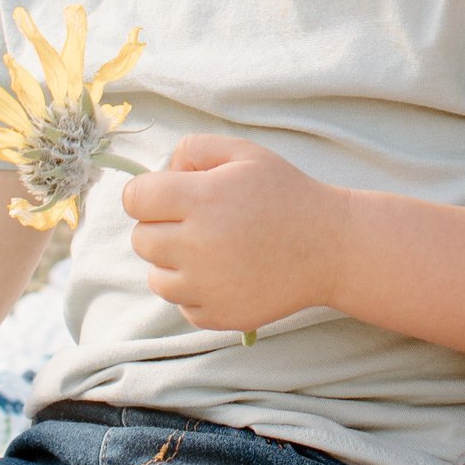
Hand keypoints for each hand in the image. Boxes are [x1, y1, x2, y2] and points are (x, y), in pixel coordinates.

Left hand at [120, 135, 349, 335]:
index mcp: (200, 200)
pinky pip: (181, 304)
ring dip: (173, 263)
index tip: (167, 196)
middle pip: (140, 239)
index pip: (134, 199)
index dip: (147, 194)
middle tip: (196, 222)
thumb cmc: (286, 194)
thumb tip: (162, 172)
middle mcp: (197, 246)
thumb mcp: (245, 153)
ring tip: (211, 250)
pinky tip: (225, 274)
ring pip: (155, 277)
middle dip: (160, 227)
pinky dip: (195, 291)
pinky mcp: (217, 316)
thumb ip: (194, 149)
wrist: (331, 247)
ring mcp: (206, 287)